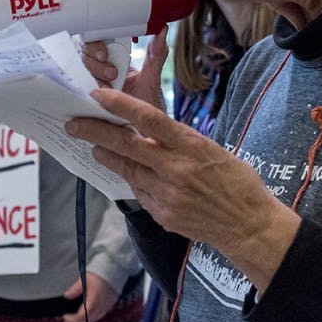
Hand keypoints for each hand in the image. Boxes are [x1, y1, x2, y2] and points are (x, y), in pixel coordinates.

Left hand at [61, 272, 119, 321]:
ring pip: (95, 319)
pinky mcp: (111, 305)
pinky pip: (101, 315)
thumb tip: (66, 296)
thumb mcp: (84, 280)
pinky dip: (93, 316)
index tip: (65, 317)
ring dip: (85, 320)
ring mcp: (107, 307)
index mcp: (93, 302)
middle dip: (77, 321)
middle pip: (88, 321)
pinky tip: (88, 311)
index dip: (72, 319)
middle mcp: (101, 307)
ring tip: (76, 316)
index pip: (81, 317)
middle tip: (68, 318)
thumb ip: (74, 290)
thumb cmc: (99, 273)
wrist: (115, 269)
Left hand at [65, 88, 300, 292]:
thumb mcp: (212, 150)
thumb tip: (150, 132)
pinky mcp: (163, 214)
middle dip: (95, 132)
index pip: (148, 119)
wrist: (248, 225)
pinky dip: (132, 180)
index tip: (98, 96)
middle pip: (126, 146)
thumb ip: (180, 142)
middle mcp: (176, 168)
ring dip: (107, 156)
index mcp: (192, 145)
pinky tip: (128, 173)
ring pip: (127, 170)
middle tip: (73, 124)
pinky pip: (140, 192)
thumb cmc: (236, 182)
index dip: (120, 105)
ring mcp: (167, 194)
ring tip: (93, 146)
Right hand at [82, 28, 168, 112]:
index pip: (96, 42)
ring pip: (76, 73)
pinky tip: (92, 99)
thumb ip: (156, 55)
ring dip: (89, 78)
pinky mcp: (86, 104)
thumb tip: (162, 30)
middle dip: (94, 62)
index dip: (96, 45)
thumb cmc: (148, 104)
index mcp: (112, 60)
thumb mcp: (152, 79)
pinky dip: (79, 95)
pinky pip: (75, 96)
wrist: (145, 132)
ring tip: (107, 88)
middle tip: (111, 75)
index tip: (105, 55)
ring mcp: (90, 87)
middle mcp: (98, 72)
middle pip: (83, 56)